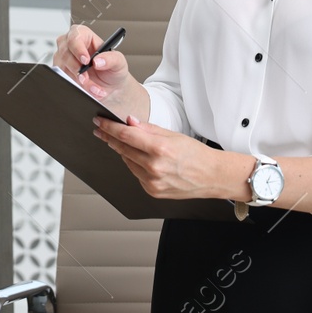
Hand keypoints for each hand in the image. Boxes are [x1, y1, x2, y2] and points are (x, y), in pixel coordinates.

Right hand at [52, 24, 144, 120]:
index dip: (78, 49)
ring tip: (93, 87)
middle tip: (86, 78)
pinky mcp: (61, 71)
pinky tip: (88, 89)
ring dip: (79, 81)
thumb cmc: (112, 69)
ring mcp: (63, 58)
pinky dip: (77, 86)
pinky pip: (64, 78)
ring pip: (64, 68)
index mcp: (84, 35)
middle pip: (65, 53)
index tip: (86, 61)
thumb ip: (111, 58)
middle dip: (76, 69)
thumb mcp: (119, 61)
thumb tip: (98, 60)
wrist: (110, 85)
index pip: (75, 37)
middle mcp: (70, 44)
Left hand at [92, 116, 248, 200]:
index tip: (99, 122)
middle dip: (109, 138)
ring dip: (124, 152)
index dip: (109, 128)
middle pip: (122, 149)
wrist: (212, 176)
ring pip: (127, 162)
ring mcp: (152, 181)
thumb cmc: (196, 154)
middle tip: (101, 130)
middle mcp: (154, 167)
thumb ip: (148, 129)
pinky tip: (144, 161)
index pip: (126, 135)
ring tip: (131, 144)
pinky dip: (136, 165)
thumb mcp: (173, 135)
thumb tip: (129, 122)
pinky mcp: (153, 191)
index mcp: (160, 149)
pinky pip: (136, 174)